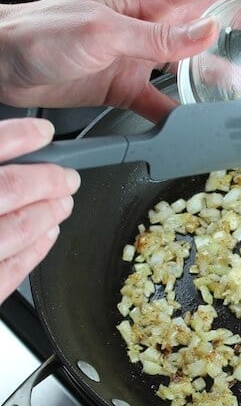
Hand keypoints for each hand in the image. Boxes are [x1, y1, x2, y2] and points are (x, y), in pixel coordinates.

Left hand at [0, 0, 240, 121]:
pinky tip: (211, 126)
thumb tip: (206, 34)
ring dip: (240, 70)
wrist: (8, 62)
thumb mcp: (102, 31)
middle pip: (224, 17)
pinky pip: (174, 102)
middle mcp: (158, 24)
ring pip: (207, 61)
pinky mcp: (134, 86)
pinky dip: (194, 115)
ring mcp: (149, 56)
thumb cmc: (41, 33)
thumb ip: (156, 37)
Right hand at [0, 119, 79, 302]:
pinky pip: (10, 272)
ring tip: (62, 204)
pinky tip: (49, 235)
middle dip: (46, 180)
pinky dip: (35, 251)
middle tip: (66, 178)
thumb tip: (12, 150)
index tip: (43, 133)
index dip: (18, 137)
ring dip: (47, 213)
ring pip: (16, 229)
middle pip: (8, 188)